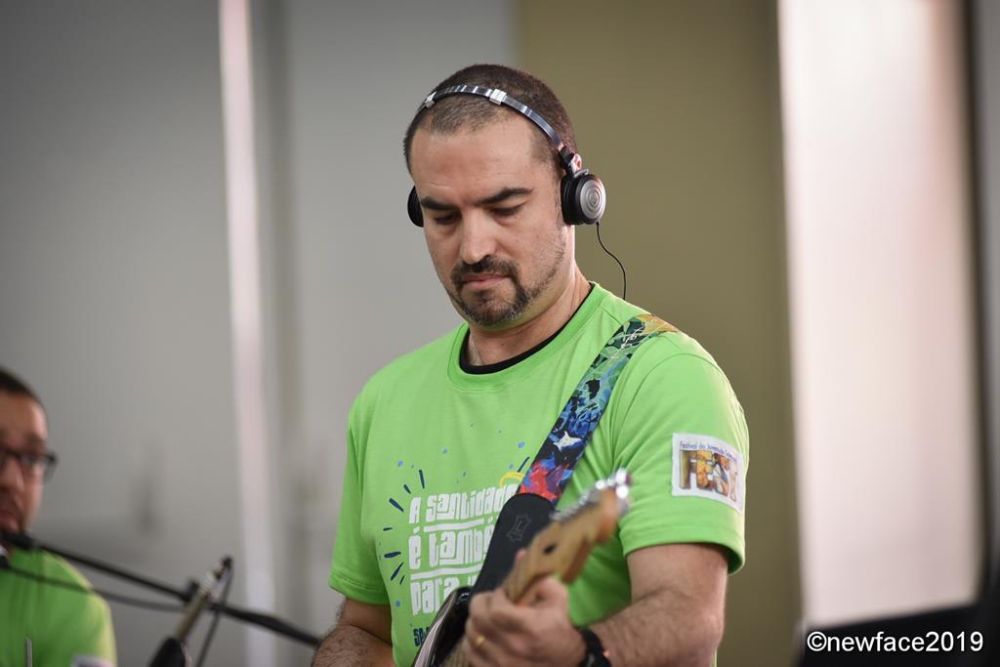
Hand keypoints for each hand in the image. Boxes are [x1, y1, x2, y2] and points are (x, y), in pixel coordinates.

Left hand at [462, 576, 585, 666]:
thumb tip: (522, 555)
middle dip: (481, 605)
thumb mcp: (560, 601)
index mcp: (529, 628)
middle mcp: (512, 648)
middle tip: (491, 602)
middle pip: (477, 621)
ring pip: (470, 636)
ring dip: (476, 622)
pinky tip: (485, 636)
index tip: (503, 593)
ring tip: (487, 618)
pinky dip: (473, 642)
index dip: (495, 597)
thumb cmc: (562, 632)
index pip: (496, 610)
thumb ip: (540, 579)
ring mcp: (500, 664)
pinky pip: (470, 654)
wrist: (569, 665)